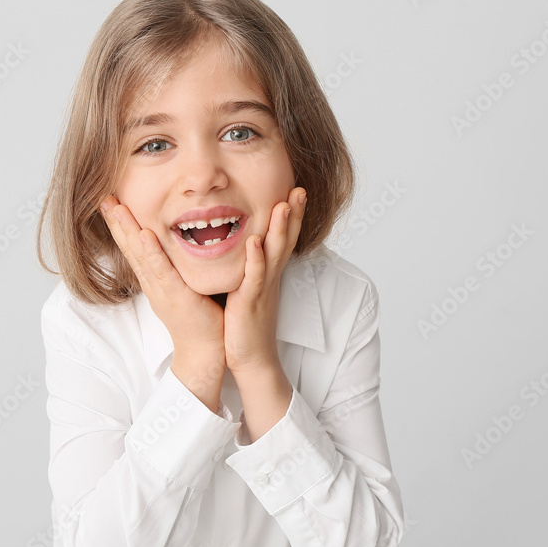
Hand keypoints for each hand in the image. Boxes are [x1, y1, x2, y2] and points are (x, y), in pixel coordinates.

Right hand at [100, 195, 225, 407]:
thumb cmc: (199, 318)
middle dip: (116, 221)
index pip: (134, 246)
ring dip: (127, 230)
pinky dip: (152, 253)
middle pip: (130, 246)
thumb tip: (175, 245)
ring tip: (116, 207)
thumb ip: (177, 266)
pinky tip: (145, 235)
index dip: (121, 224)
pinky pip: (162, 271)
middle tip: (103, 196)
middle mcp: (152, 282)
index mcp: (154, 279)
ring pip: (140, 254)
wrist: (206, 349)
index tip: (111, 201)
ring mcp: (161, 289)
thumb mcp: (183, 285)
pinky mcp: (176, 296)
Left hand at [223, 187, 306, 377]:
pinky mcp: (249, 302)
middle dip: (294, 214)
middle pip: (287, 240)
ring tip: (284, 204)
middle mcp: (270, 277)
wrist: (251, 358)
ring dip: (280, 229)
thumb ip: (253, 267)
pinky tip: (254, 242)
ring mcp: (262, 288)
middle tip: (300, 188)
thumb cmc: (247, 324)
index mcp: (270, 272)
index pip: (285, 238)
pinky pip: (254, 278)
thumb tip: (249, 244)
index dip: (292, 215)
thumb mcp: (252, 288)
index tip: (296, 189)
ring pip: (274, 254)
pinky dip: (256, 260)